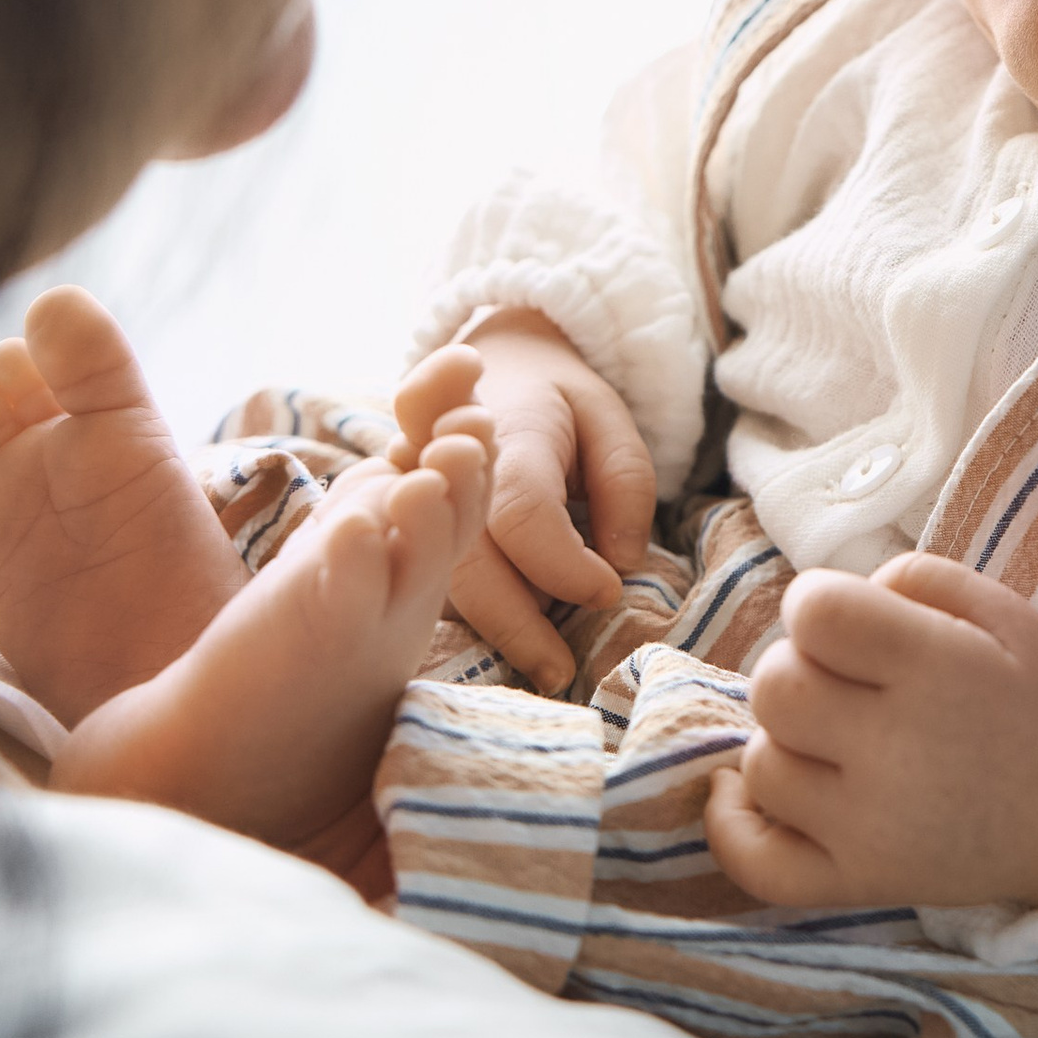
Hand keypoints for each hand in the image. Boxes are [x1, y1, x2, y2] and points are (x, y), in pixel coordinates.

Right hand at [389, 314, 656, 689]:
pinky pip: (436, 585)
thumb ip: (625, 482)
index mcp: (506, 433)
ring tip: (546, 665)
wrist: (494, 364)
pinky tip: (515, 640)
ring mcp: (421, 503)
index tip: (609, 593)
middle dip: (517, 625)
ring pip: (446, 584)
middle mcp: (448, 473)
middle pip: (470, 563)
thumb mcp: (610, 419)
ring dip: (495, 629)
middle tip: (564, 673)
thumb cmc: (561, 404)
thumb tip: (618, 561)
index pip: (524, 513)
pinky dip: (475, 618)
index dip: (565, 564)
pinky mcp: (412, 530)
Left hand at [705, 554, 1037, 913]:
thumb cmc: (1031, 702)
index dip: (818, 604)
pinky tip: (740, 790)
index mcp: (940, 671)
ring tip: (835, 740)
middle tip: (845, 684)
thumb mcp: (1003, 611)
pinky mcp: (860, 884)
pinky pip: (758, 863)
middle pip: (775, 687)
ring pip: (762, 765)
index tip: (846, 624)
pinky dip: (731, 827)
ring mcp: (874, 830)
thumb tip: (824, 602)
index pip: (815, 612)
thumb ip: (917, 577)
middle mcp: (900, 754)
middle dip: (797, 668)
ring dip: (784, 741)